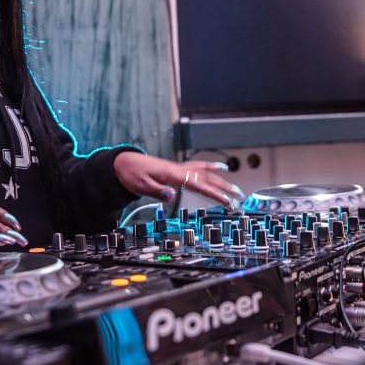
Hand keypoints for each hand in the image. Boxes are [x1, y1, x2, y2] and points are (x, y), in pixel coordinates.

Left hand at [113, 152, 245, 209]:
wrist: (124, 163)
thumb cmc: (133, 174)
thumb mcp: (141, 185)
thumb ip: (158, 191)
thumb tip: (171, 196)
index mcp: (173, 174)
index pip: (198, 184)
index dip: (214, 193)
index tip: (227, 200)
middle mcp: (179, 170)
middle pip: (207, 177)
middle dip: (224, 187)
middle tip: (239, 196)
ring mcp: (180, 168)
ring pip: (206, 172)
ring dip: (221, 180)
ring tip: (235, 187)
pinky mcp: (177, 170)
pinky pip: (198, 167)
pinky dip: (211, 168)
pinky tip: (220, 168)